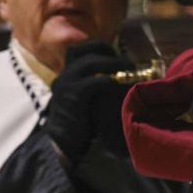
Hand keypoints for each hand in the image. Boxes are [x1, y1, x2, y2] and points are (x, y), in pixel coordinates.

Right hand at [43, 42, 132, 163]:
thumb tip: (118, 78)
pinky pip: (94, 81)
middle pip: (84, 49)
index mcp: (67, 74)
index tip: (118, 55)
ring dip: (113, 63)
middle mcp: (65, 75)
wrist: (62, 143)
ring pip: (90, 62)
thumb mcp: (85, 100)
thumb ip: (94, 87)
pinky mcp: (73, 95)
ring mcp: (67, 84)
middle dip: (107, 51)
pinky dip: (109, 79)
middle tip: (127, 61)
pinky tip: (120, 84)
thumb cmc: (79, 124)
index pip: (80, 49)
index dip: (100, 48)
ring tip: (129, 70)